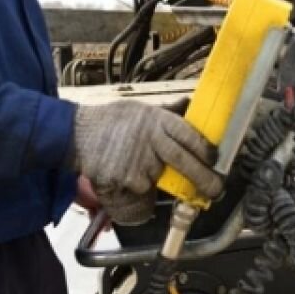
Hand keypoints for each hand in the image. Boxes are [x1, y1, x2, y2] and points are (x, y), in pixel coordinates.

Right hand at [71, 100, 222, 224]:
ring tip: (136, 162)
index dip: (205, 149)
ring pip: (158, 177)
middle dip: (204, 178)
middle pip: (184, 161)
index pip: (189, 134)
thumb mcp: (141, 110)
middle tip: (216, 190)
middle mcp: (151, 139)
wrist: (78, 133)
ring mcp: (139, 159)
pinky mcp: (126, 177)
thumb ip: (166, 112)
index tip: (215, 159)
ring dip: (153, 176)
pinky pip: (141, 188)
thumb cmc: (111, 121)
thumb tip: (188, 103)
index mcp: (157, 120)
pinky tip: (124, 169)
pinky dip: (137, 184)